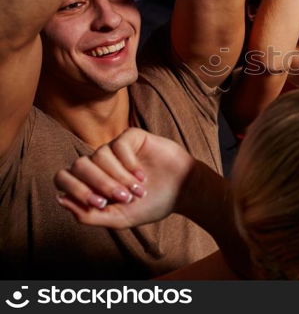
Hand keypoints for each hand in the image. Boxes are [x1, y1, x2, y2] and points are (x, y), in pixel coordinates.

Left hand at [54, 128, 194, 228]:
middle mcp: (99, 163)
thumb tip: (60, 199)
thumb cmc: (151, 205)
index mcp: (90, 182)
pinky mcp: (131, 137)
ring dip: (119, 177)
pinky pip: (118, 145)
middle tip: (123, 197)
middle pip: (79, 165)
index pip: (64, 178)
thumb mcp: (118, 218)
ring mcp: (114, 148)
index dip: (77, 190)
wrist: (182, 192)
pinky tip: (141, 175)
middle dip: (101, 184)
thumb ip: (89, 215)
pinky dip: (128, 163)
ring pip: (99, 156)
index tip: (102, 204)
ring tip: (138, 190)